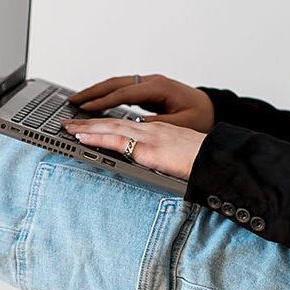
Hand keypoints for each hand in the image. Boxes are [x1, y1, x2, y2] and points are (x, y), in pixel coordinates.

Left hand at [63, 117, 205, 181]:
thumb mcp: (181, 158)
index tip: (91, 125)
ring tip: (68, 127)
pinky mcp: (148, 147)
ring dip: (87, 127)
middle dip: (90, 122)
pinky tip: (82, 137)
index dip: (107, 125)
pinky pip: (116, 139)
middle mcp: (152, 129)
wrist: (220, 159)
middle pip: (114, 122)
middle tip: (69, 122)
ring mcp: (149, 136)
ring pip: (110, 127)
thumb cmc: (206, 162)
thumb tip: (156, 167)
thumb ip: (165, 160)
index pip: (127, 125)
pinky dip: (97, 136)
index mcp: (160, 132)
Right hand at [67, 73, 214, 131]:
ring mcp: (149, 84)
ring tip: (78, 101)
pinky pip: (122, 90)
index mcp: (158, 87)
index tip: (86, 109)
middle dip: (92, 92)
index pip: (124, 93)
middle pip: (115, 83)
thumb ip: (156, 124)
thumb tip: (132, 126)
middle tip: (72, 102)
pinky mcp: (148, 90)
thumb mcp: (180, 124)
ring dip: (96, 92)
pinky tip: (96, 103)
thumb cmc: (200, 117)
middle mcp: (151, 81)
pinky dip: (106, 95)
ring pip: (117, 84)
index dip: (103, 102)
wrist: (212, 108)